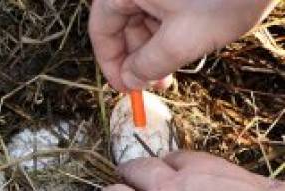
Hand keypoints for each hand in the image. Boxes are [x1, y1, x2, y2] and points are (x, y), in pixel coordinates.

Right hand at [88, 0, 276, 90]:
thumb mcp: (181, 41)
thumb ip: (148, 65)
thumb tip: (131, 80)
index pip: (101, 29)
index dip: (110, 63)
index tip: (124, 87)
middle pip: (122, 23)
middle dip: (137, 57)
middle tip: (152, 83)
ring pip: (144, 17)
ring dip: (154, 47)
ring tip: (171, 70)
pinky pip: (162, 7)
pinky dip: (169, 29)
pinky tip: (183, 46)